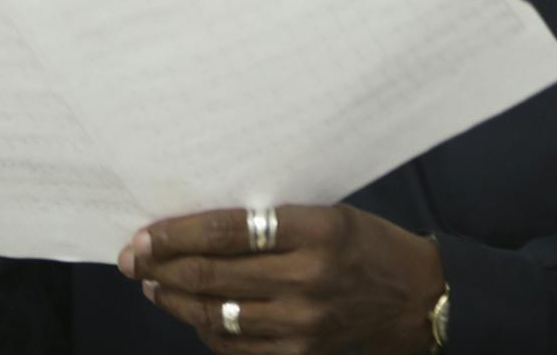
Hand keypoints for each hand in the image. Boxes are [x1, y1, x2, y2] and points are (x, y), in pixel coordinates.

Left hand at [121, 204, 441, 354]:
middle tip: (133, 259)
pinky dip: (208, 330)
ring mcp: (302, 324)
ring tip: (154, 285)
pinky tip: (192, 314)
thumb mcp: (331, 216)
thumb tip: (205, 226)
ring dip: (175, 300)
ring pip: (217, 314)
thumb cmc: (372, 247)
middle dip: (162, 266)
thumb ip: (276, 222)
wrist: (422, 302)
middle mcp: (307, 279)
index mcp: (316, 230)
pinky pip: (237, 347)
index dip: (178, 233)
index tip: (146, 232)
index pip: (228, 230)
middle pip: (213, 275)